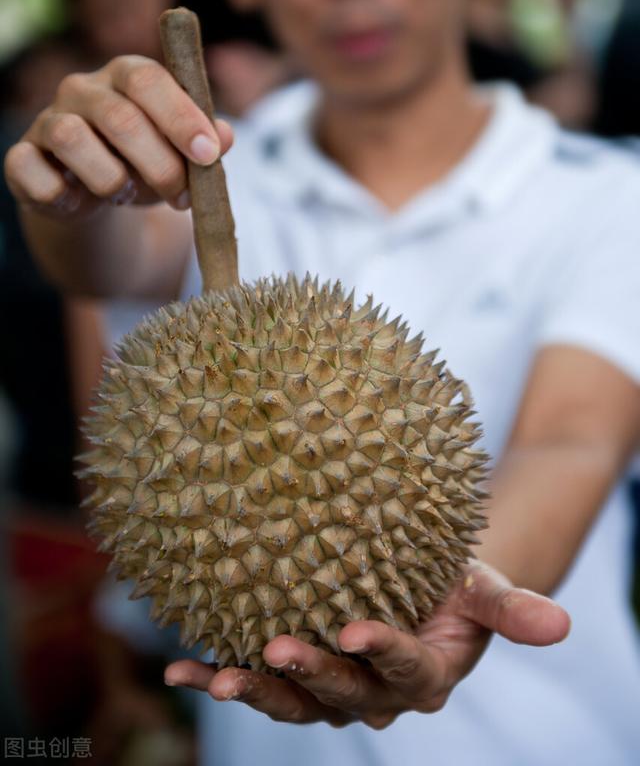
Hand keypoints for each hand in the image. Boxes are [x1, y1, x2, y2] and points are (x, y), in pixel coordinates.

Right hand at [3, 55, 233, 219]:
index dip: (180, 117)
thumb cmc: (143, 165)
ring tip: (125, 196)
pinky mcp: (22, 158)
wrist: (95, 195)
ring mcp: (48, 122)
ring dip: (110, 179)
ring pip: (71, 138)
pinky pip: (29, 169)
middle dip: (159, 165)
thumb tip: (226, 136)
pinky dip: (60, 195)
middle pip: (118, 117)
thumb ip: (203, 145)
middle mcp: (83, 90)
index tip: (208, 154)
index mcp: (126, 77)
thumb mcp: (179, 155)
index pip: (149, 79)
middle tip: (183, 197)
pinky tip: (80, 204)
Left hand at [164, 561, 570, 729]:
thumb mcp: (482, 588)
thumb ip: (512, 611)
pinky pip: (258, 681)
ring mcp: (332, 690)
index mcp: (425, 674)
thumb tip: (563, 625)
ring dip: (258, 690)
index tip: (354, 629)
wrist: (419, 589)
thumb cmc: (451, 583)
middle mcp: (376, 694)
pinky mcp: (297, 674)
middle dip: (311, 676)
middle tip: (279, 649)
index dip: (382, 653)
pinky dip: (218, 677)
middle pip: (342, 694)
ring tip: (220, 679)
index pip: (404, 669)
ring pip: (295, 703)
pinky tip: (182, 671)